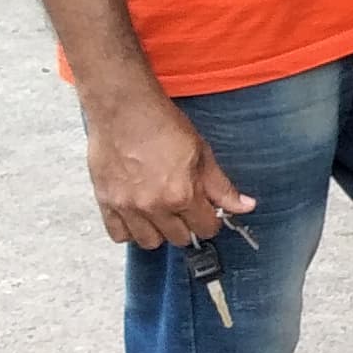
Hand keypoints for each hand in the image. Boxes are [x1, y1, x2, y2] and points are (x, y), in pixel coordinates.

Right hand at [83, 86, 255, 249]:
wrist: (123, 109)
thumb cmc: (163, 125)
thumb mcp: (202, 152)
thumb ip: (222, 186)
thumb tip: (246, 206)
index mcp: (182, 195)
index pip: (205, 229)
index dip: (211, 220)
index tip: (207, 211)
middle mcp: (154, 207)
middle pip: (179, 239)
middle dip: (187, 226)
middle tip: (185, 207)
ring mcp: (127, 208)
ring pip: (149, 242)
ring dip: (159, 231)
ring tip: (161, 212)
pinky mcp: (105, 203)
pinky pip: (119, 235)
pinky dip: (130, 230)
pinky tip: (138, 215)